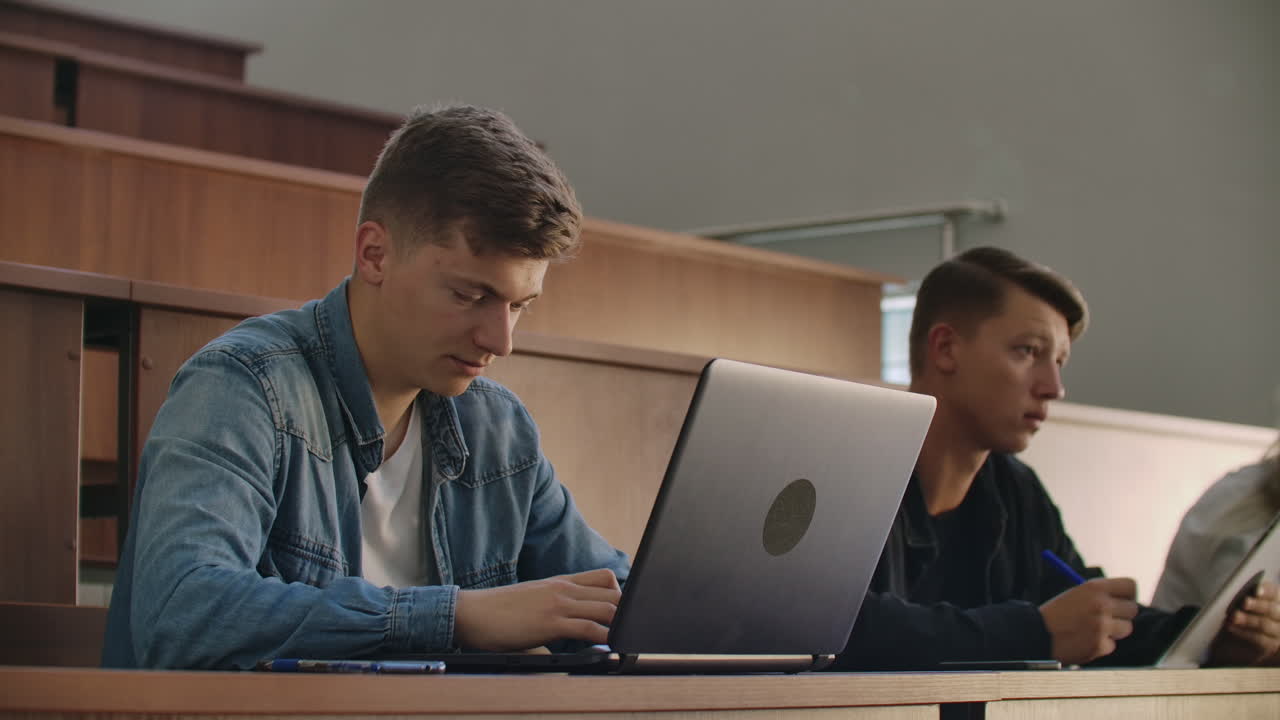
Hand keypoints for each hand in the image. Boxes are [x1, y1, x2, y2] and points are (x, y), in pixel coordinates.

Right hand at [454, 568, 620, 651]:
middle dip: (626, 611)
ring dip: (620, 624)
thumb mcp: (532, 601)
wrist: (473, 612)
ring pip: (607, 607)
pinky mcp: (551, 622)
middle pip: (613, 592)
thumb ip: (553, 614)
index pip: (604, 577)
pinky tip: (608, 646)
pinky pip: (589, 627)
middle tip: (627, 629)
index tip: (622, 613)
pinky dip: (605, 637)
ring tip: (623, 639)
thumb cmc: (498, 611)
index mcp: (560, 581)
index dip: (619, 594)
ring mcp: (558, 603)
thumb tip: (564, 639)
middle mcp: (563, 588)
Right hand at [1039, 577, 1138, 664]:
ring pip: (1126, 628)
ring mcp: (1102, 627)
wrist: (1035, 634)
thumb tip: (1124, 600)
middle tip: (1110, 617)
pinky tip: (1084, 641)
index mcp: (1094, 588)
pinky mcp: (1100, 646)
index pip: (1130, 585)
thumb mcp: (1075, 595)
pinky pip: (1111, 644)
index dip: (1128, 593)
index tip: (1124, 599)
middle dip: (1122, 613)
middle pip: (1132, 608)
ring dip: (1113, 630)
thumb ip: (1099, 596)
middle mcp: (1101, 605)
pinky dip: (1101, 645)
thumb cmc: (1055, 614)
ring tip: (1093, 630)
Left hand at [1208, 581, 1279, 665]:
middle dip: (1257, 605)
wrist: (1236, 641)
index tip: (1256, 591)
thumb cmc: (1240, 613)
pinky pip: (1259, 639)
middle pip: (1272, 609)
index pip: (1275, 593)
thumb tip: (1238, 587)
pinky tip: (1231, 627)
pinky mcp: (1270, 646)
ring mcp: (1277, 633)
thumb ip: (1246, 595)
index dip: (1267, 591)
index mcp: (1277, 601)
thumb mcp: (1243, 602)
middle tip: (1245, 602)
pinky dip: (1244, 632)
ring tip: (1234, 616)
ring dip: (1248, 619)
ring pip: (1265, 624)